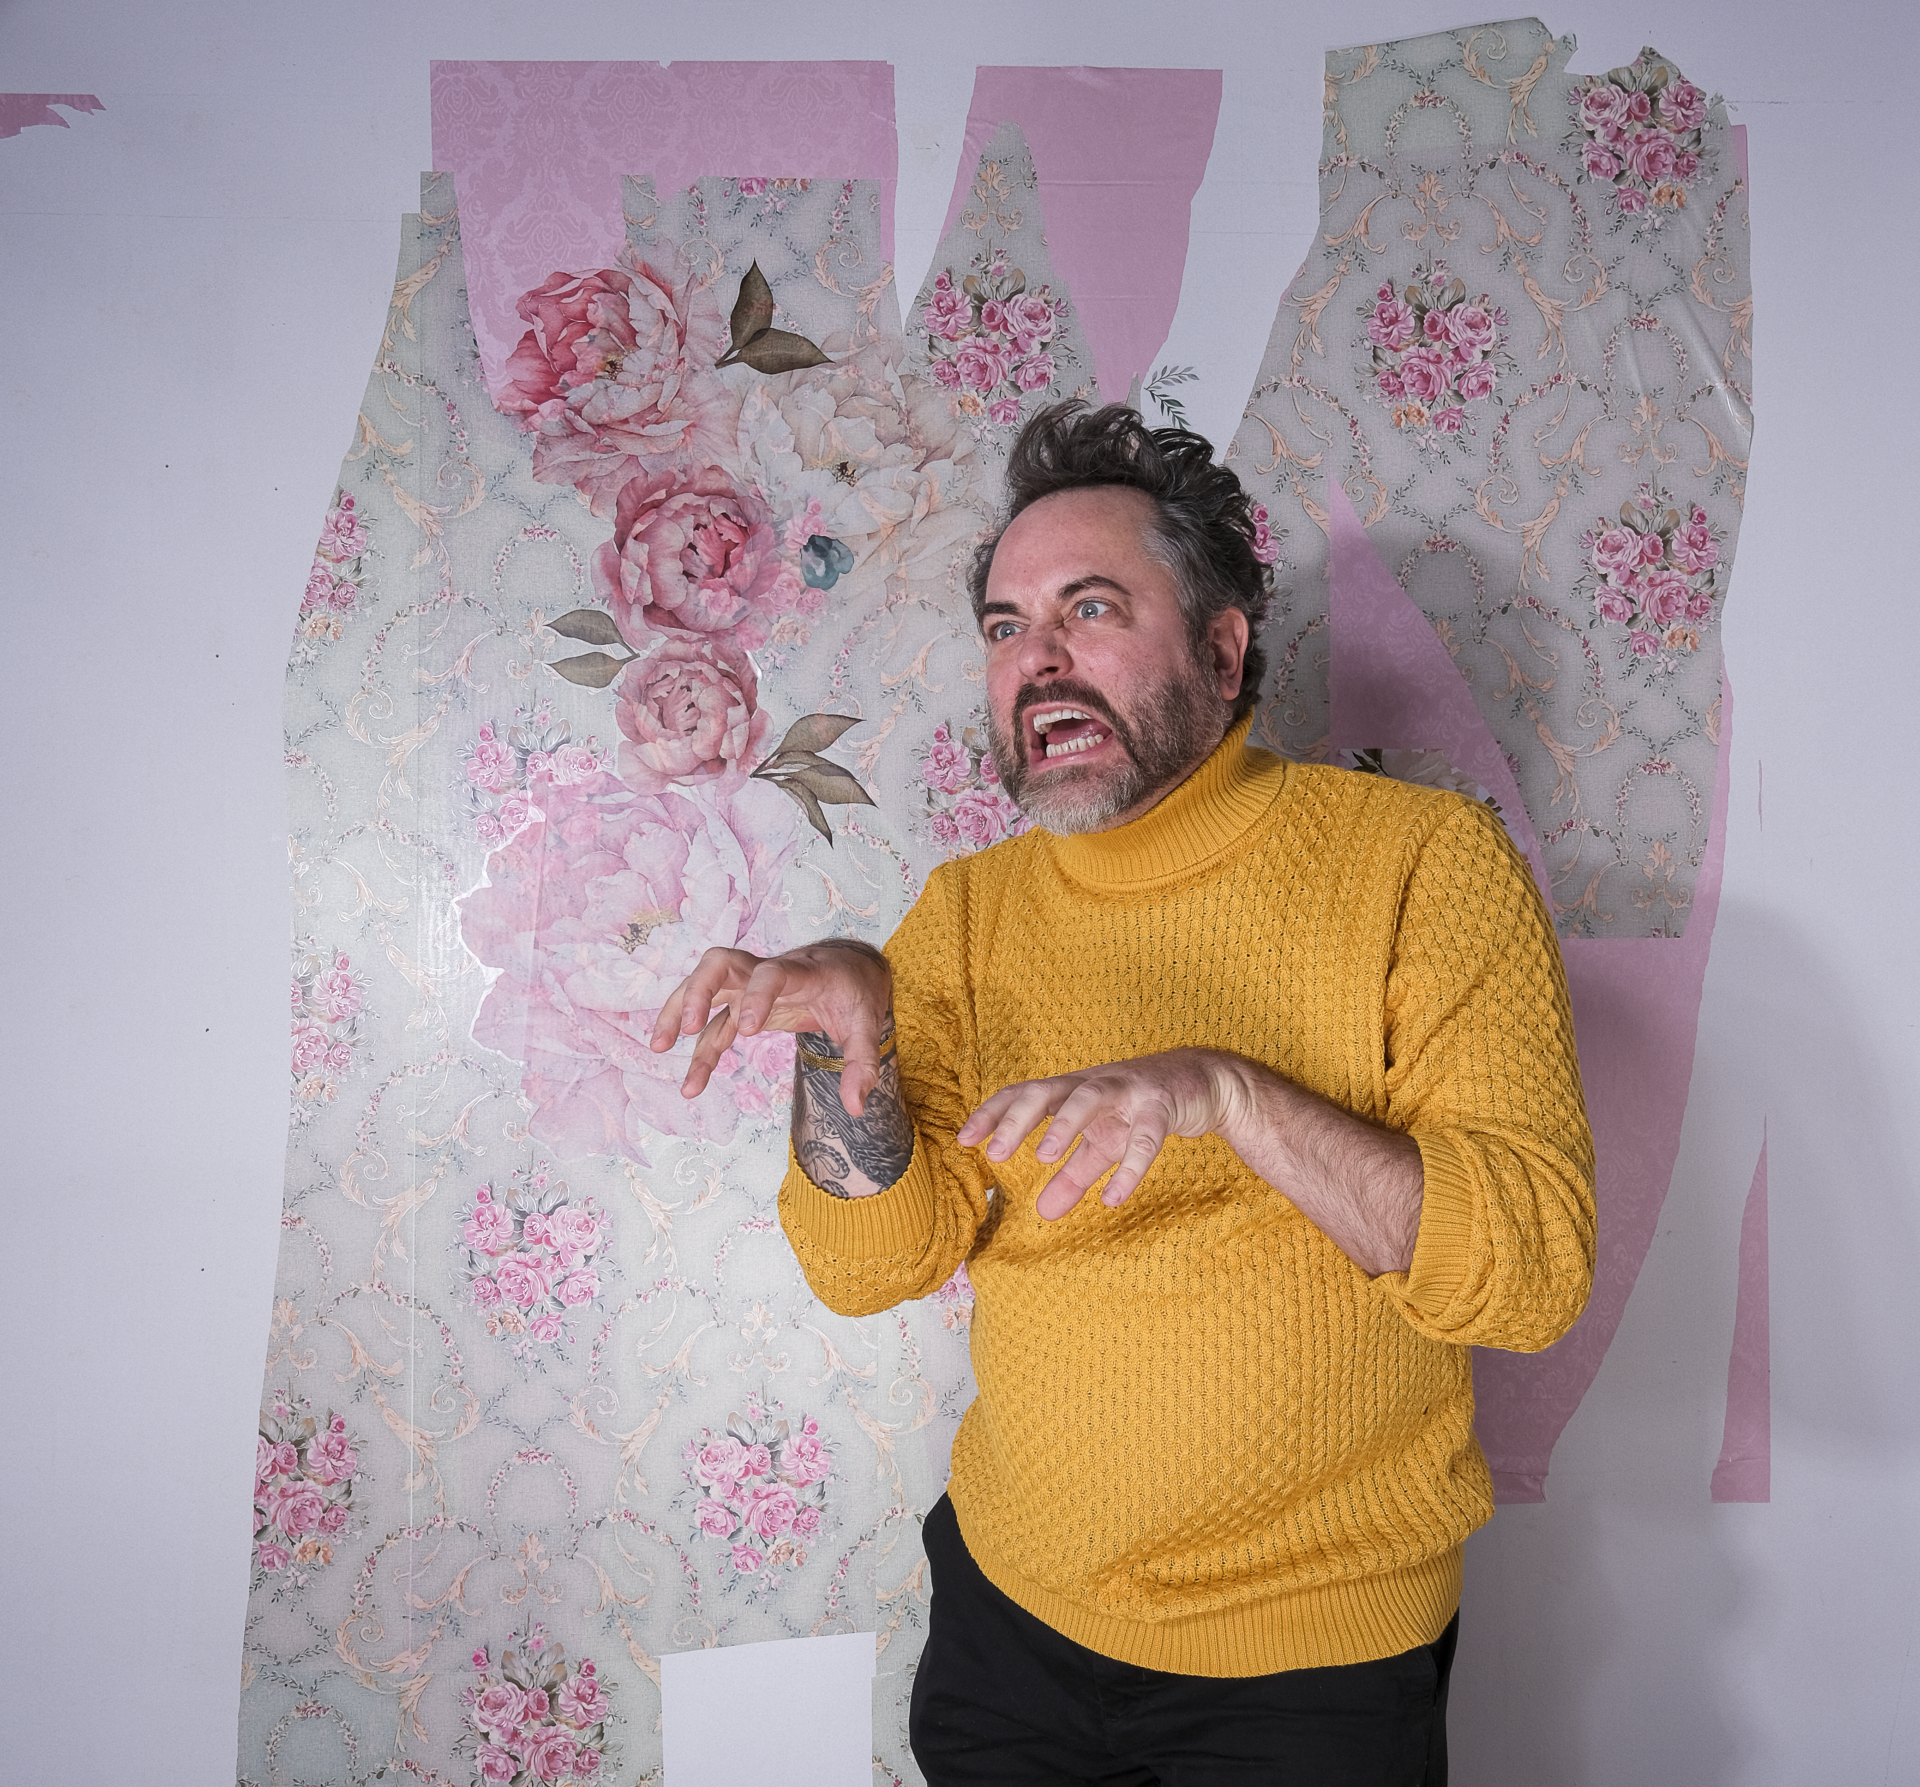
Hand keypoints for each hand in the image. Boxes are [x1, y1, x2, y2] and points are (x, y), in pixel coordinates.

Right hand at [648, 941, 893, 1110]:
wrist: (849, 970)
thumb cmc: (856, 994)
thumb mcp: (868, 1026)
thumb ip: (862, 1064)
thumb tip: (855, 1107)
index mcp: (802, 972)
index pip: (772, 972)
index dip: (757, 995)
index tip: (747, 1030)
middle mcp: (766, 971)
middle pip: (720, 963)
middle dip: (698, 992)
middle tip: (689, 1029)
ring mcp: (749, 986)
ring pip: (703, 987)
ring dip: (678, 1011)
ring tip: (658, 1047)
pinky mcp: (742, 1005)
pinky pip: (713, 1024)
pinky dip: (699, 1050)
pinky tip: (691, 1084)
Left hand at [957, 1049, 1242, 1221]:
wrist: (1204, 1083)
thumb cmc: (1139, 1110)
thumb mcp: (1103, 1145)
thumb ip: (1073, 1176)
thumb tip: (1041, 1213)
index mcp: (1071, 1091)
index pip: (1023, 1094)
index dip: (993, 1113)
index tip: (963, 1140)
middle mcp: (1093, 1083)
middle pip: (1047, 1090)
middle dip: (1018, 1118)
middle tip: (995, 1153)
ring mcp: (1128, 1090)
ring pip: (1090, 1097)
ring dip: (1065, 1124)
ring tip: (1044, 1158)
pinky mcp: (1163, 1104)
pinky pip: (1145, 1134)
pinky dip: (1130, 1165)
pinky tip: (1114, 1197)